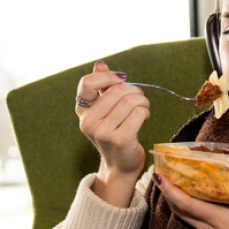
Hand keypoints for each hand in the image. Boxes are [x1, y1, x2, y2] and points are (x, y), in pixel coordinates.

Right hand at [75, 61, 150, 206]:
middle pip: (117, 90)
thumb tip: (100, 63)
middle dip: (134, 91)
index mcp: (82, 111)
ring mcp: (103, 132)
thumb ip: (101, 87)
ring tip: (143, 109)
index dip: (108, 77)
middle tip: (139, 100)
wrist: (120, 165)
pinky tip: (144, 119)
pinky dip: (146, 112)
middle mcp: (88, 122)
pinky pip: (139, 113)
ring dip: (143, 102)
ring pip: (131, 100)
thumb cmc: (114, 133)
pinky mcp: (119, 139)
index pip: (88, 82)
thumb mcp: (104, 110)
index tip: (120, 81)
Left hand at [155, 165, 228, 228]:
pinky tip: (200, 209)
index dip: (169, 189)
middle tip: (164, 176)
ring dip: (179, 204)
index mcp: (216, 219)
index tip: (158, 176)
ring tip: (177, 188)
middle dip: (169, 193)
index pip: (185, 202)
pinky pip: (196, 226)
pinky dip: (192, 214)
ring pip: (187, 218)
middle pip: (180, 210)